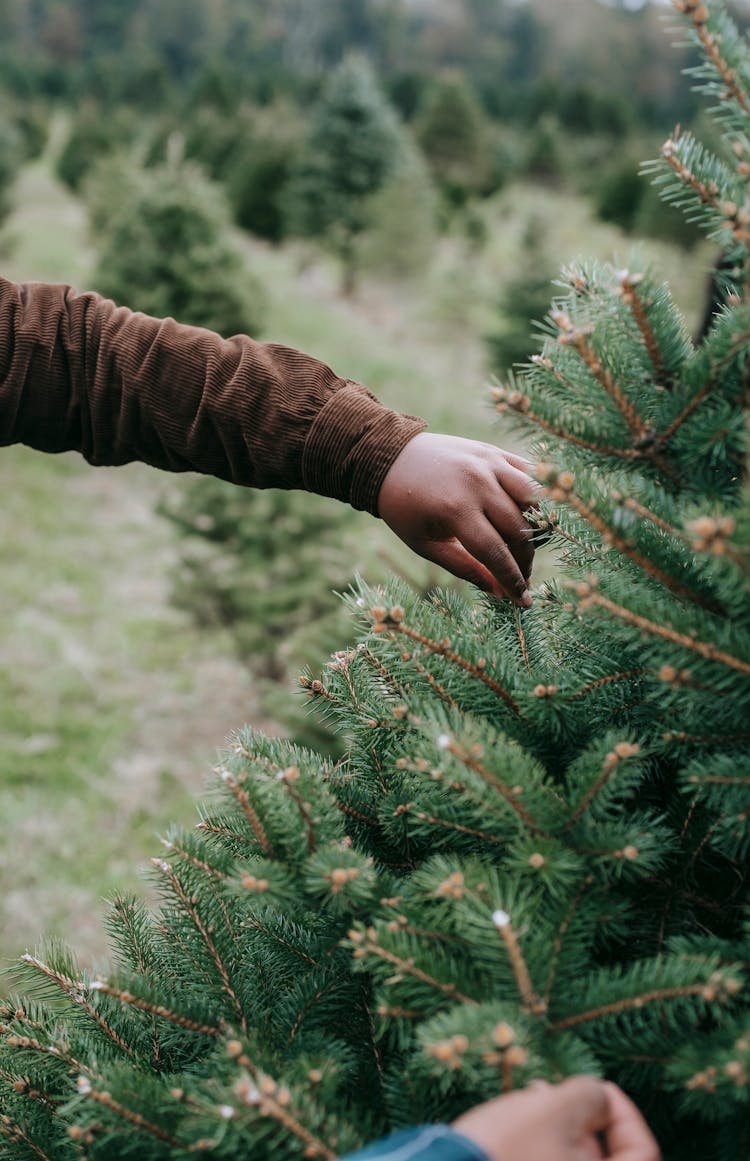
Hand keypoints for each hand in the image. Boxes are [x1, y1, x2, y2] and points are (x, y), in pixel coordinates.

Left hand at [377, 433, 537, 605]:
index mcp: (455, 509)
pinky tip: (529, 517)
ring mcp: (489, 463)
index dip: (512, 579)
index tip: (523, 600)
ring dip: (536, 529)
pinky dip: (536, 498)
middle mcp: (477, 483)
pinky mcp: (495, 451)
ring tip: (526, 548)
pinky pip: (529, 475)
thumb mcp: (425, 544)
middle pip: (518, 531)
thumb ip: (464, 568)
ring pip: (533, 501)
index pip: (495, 552)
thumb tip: (500, 593)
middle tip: (522, 577)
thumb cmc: (405, 508)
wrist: (391, 459)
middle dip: (525, 561)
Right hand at [451, 1078, 660, 1160]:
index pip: (643, 1152)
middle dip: (586, 1121)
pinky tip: (517, 1128)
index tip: (600, 1087)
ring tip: (531, 1104)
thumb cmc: (506, 1150)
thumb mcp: (553, 1108)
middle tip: (556, 1093)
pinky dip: (542, 1151)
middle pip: (605, 1160)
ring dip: (561, 1134)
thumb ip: (589, 1095)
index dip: (626, 1112)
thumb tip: (597, 1097)